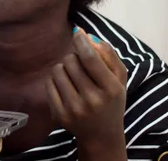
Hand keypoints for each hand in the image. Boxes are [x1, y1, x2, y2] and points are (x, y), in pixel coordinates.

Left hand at [45, 27, 127, 157]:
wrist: (101, 134)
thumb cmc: (111, 100)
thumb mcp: (119, 78)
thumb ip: (108, 54)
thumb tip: (88, 36)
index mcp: (111, 89)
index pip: (90, 59)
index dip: (81, 41)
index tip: (77, 32)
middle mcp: (92, 100)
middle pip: (71, 62)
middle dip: (74, 57)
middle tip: (81, 65)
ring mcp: (74, 109)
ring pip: (58, 70)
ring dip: (64, 67)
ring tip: (73, 76)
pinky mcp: (59, 115)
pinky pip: (48, 84)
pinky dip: (55, 80)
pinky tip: (65, 86)